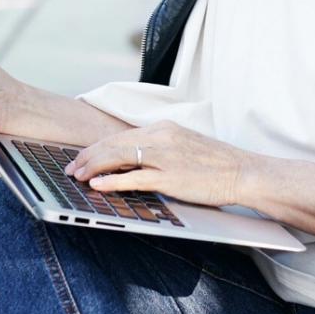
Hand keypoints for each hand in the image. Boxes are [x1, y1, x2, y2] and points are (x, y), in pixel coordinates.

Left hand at [64, 120, 256, 207]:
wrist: (243, 172)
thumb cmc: (216, 164)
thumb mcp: (184, 146)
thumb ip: (159, 149)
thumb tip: (134, 160)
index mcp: (164, 128)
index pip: (121, 136)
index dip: (98, 147)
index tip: (82, 157)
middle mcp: (162, 137)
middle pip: (115, 143)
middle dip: (89, 156)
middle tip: (71, 167)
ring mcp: (165, 156)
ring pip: (119, 156)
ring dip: (94, 166)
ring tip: (77, 175)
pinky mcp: (171, 177)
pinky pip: (135, 177)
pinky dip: (113, 181)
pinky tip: (98, 185)